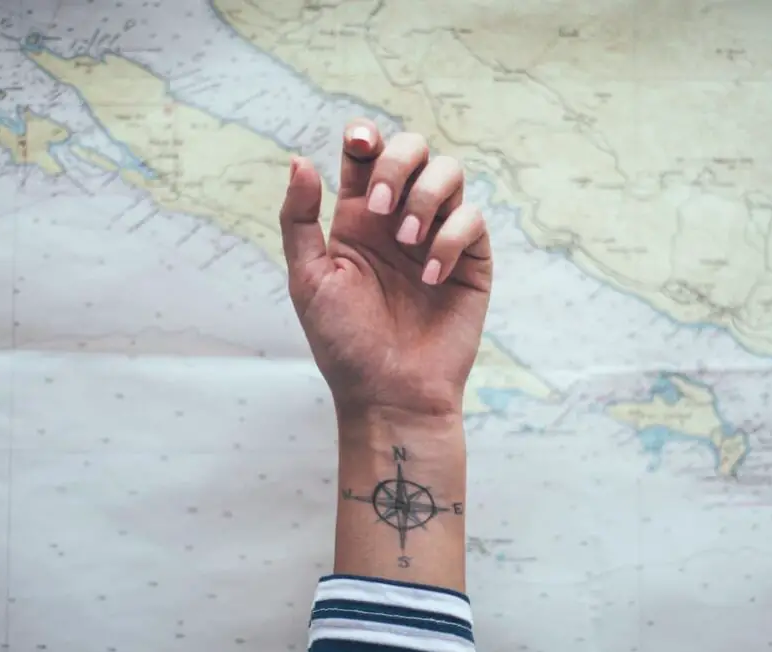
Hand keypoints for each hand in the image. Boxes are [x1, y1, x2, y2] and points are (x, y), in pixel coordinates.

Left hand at [279, 119, 491, 416]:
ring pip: (450, 172)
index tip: (359, 145)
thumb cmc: (344, 343)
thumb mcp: (308, 279)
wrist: (389, 394)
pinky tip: (430, 278)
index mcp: (358, 217)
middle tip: (377, 208)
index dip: (365, 136)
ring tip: (406, 240)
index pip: (367, 154)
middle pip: (414, 150)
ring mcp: (438, 237)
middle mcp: (400, 219)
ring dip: (426, 195)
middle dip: (397, 163)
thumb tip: (300, 159)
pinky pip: (471, 220)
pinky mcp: (470, 261)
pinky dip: (450, 239)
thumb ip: (300, 219)